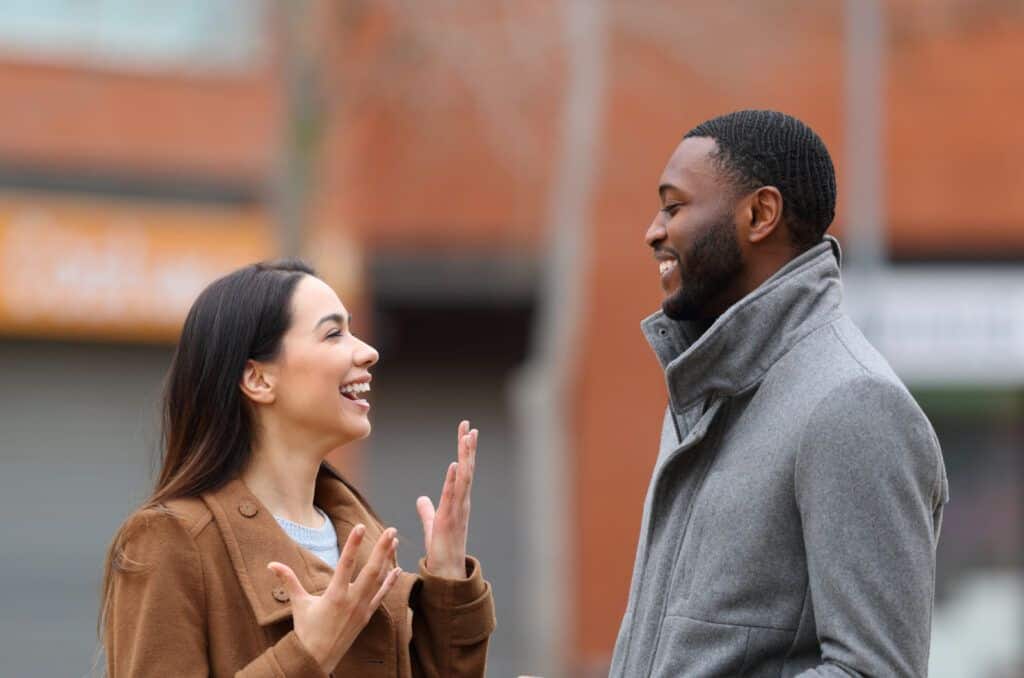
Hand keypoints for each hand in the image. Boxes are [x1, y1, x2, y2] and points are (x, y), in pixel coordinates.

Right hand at [267, 525, 400, 671]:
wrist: (317, 659)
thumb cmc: (306, 630)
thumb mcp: (298, 604)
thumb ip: (288, 581)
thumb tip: (271, 564)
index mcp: (334, 595)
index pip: (346, 564)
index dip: (353, 544)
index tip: (361, 527)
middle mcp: (352, 600)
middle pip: (371, 570)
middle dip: (382, 549)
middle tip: (391, 530)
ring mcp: (362, 608)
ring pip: (379, 580)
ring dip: (388, 560)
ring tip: (395, 542)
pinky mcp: (367, 615)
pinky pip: (381, 596)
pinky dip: (390, 582)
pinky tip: (398, 569)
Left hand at [416, 420, 476, 578]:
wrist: (446, 573)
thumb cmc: (441, 550)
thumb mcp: (432, 525)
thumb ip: (427, 511)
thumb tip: (421, 499)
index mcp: (458, 501)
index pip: (462, 470)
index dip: (464, 451)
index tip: (465, 431)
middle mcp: (462, 502)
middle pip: (467, 468)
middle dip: (467, 446)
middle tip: (468, 425)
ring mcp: (458, 509)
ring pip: (464, 477)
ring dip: (466, 456)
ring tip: (468, 436)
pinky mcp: (450, 519)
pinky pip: (453, 495)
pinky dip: (455, 479)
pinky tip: (456, 464)